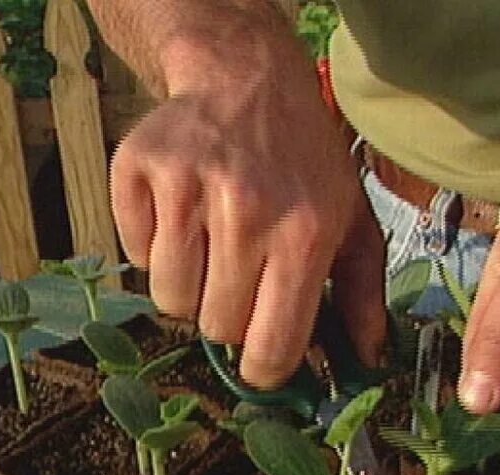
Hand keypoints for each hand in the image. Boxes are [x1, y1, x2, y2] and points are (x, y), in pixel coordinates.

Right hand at [109, 30, 385, 387]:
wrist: (249, 79)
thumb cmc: (305, 162)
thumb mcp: (353, 221)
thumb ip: (364, 295)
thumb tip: (365, 360)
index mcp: (305, 235)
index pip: (271, 346)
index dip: (266, 369)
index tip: (263, 362)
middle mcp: (247, 213)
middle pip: (217, 327)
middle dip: (229, 318)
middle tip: (243, 280)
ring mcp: (188, 189)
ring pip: (170, 300)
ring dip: (190, 289)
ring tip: (213, 249)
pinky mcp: (140, 170)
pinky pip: (134, 255)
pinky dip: (153, 249)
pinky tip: (182, 216)